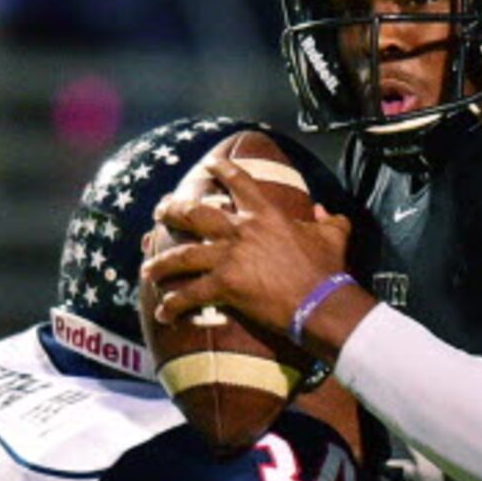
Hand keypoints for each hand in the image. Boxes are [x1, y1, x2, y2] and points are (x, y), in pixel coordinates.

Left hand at [140, 157, 351, 344]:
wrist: (321, 302)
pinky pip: (190, 295)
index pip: (238, 182)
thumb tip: (324, 211)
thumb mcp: (334, 236)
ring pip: (183, 255)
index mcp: (265, 214)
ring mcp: (229, 258)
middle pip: (195, 214)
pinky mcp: (224, 286)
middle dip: (172, 210)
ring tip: (147, 269)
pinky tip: (162, 314)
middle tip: (159, 211)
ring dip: (161, 263)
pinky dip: (173, 305)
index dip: (221, 170)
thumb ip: (329, 219)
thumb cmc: (328, 270)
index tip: (207, 166)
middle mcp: (241, 231)